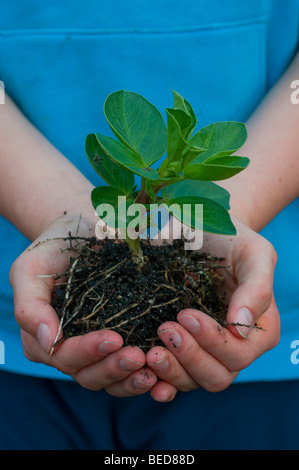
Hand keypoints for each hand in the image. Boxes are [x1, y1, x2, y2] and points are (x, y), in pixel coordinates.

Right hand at [9, 214, 156, 395]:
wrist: (80, 233)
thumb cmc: (53, 250)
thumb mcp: (30, 270)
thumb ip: (30, 305)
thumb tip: (47, 340)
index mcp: (44, 338)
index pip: (64, 356)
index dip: (88, 351)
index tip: (115, 338)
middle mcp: (69, 350)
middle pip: (88, 374)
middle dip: (113, 367)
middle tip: (139, 356)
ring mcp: (94, 350)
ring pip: (109, 380)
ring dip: (130, 378)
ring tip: (152, 366)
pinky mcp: (118, 345)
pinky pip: (127, 372)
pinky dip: (143, 376)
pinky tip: (161, 372)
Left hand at [146, 218, 279, 401]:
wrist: (204, 232)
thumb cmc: (232, 240)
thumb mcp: (252, 253)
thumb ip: (256, 288)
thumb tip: (240, 326)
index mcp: (258, 331)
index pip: (238, 354)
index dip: (212, 341)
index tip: (185, 314)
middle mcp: (234, 348)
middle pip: (217, 376)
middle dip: (189, 357)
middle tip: (164, 328)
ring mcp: (205, 352)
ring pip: (192, 381)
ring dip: (171, 371)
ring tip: (149, 351)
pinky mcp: (181, 350)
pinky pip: (171, 377)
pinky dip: (158, 379)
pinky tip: (143, 371)